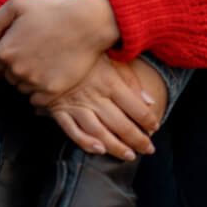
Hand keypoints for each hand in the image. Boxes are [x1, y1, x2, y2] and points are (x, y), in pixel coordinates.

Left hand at [0, 0, 119, 96]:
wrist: (88, 22)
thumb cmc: (54, 8)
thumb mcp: (19, 2)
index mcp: (5, 50)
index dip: (8, 53)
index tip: (22, 47)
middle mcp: (15, 70)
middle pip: (9, 75)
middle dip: (18, 66)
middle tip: (35, 52)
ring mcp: (33, 82)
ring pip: (22, 88)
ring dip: (29, 79)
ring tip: (45, 63)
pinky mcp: (51, 91)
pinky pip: (37, 100)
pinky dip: (41, 92)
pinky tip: (50, 77)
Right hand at [35, 54, 159, 161]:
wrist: (51, 50)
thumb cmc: (86, 55)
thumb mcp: (112, 59)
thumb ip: (131, 81)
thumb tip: (151, 101)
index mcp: (109, 81)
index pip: (135, 106)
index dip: (148, 120)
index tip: (155, 127)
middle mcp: (95, 96)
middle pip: (120, 123)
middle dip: (137, 139)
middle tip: (148, 149)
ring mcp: (76, 105)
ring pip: (99, 132)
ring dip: (116, 147)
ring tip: (129, 156)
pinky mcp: (60, 110)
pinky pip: (73, 131)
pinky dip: (86, 143)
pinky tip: (99, 150)